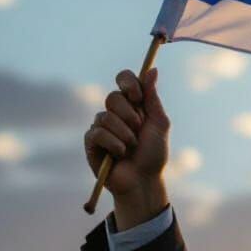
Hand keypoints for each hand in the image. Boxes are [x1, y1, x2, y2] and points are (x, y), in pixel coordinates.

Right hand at [84, 67, 169, 226]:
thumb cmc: (154, 154)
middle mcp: (116, 112)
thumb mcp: (159, 124)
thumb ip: (153, 98)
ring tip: (131, 147)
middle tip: (138, 129)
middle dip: (130, 115)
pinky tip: (120, 154)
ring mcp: (102, 125)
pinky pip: (97, 132)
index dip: (129, 83)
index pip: (124, 78)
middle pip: (113, 96)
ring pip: (105, 116)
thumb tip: (152, 70)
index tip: (137, 97)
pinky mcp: (91, 141)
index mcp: (133, 104)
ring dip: (124, 134)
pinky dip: (113, 143)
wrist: (143, 180)